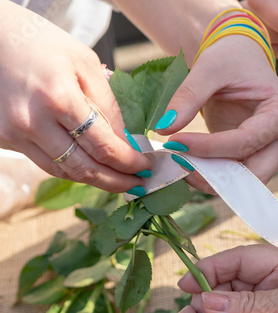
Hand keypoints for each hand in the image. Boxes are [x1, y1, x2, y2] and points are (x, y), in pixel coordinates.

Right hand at [0, 2, 150, 192]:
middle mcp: (33, 122)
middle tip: (138, 185)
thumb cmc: (42, 44)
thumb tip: (128, 142)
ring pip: (65, 172)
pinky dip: (72, 170)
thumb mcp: (85, 63)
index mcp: (58, 98)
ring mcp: (15, 134)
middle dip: (116, 182)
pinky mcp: (5, 139)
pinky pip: (47, 164)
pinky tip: (91, 168)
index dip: (129, 163)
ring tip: (119, 181)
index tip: (145, 167)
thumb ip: (107, 105)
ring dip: (95, 180)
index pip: (103, 146)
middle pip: (84, 168)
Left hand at [155, 36, 277, 184]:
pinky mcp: (253, 159)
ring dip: (211, 180)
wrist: (239, 60)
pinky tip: (187, 164)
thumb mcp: (208, 68)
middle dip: (215, 176)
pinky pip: (234, 177)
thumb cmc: (230, 59)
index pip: (246, 142)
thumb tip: (164, 128)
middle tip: (179, 165)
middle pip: (253, 174)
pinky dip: (211, 176)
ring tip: (180, 164)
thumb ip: (188, 97)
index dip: (209, 148)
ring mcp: (270, 152)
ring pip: (243, 182)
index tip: (175, 144)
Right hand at [178, 245, 277, 312]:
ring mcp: (265, 306)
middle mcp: (273, 281)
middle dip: (210, 295)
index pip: (242, 259)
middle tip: (196, 312)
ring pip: (226, 304)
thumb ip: (247, 304)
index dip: (213, 267)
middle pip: (230, 281)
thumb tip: (207, 300)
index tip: (189, 281)